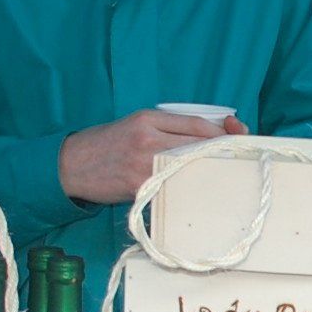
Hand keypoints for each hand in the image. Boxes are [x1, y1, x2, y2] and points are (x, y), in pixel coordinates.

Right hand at [59, 107, 245, 204]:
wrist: (71, 165)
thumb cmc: (106, 144)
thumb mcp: (136, 125)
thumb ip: (168, 128)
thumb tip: (208, 136)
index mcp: (149, 119)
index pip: (198, 124)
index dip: (223, 133)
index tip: (237, 139)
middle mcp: (149, 139)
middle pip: (200, 144)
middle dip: (224, 152)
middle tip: (240, 161)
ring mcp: (145, 164)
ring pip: (191, 166)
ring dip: (210, 172)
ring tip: (225, 177)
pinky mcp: (141, 187)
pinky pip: (174, 187)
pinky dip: (188, 188)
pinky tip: (200, 192)